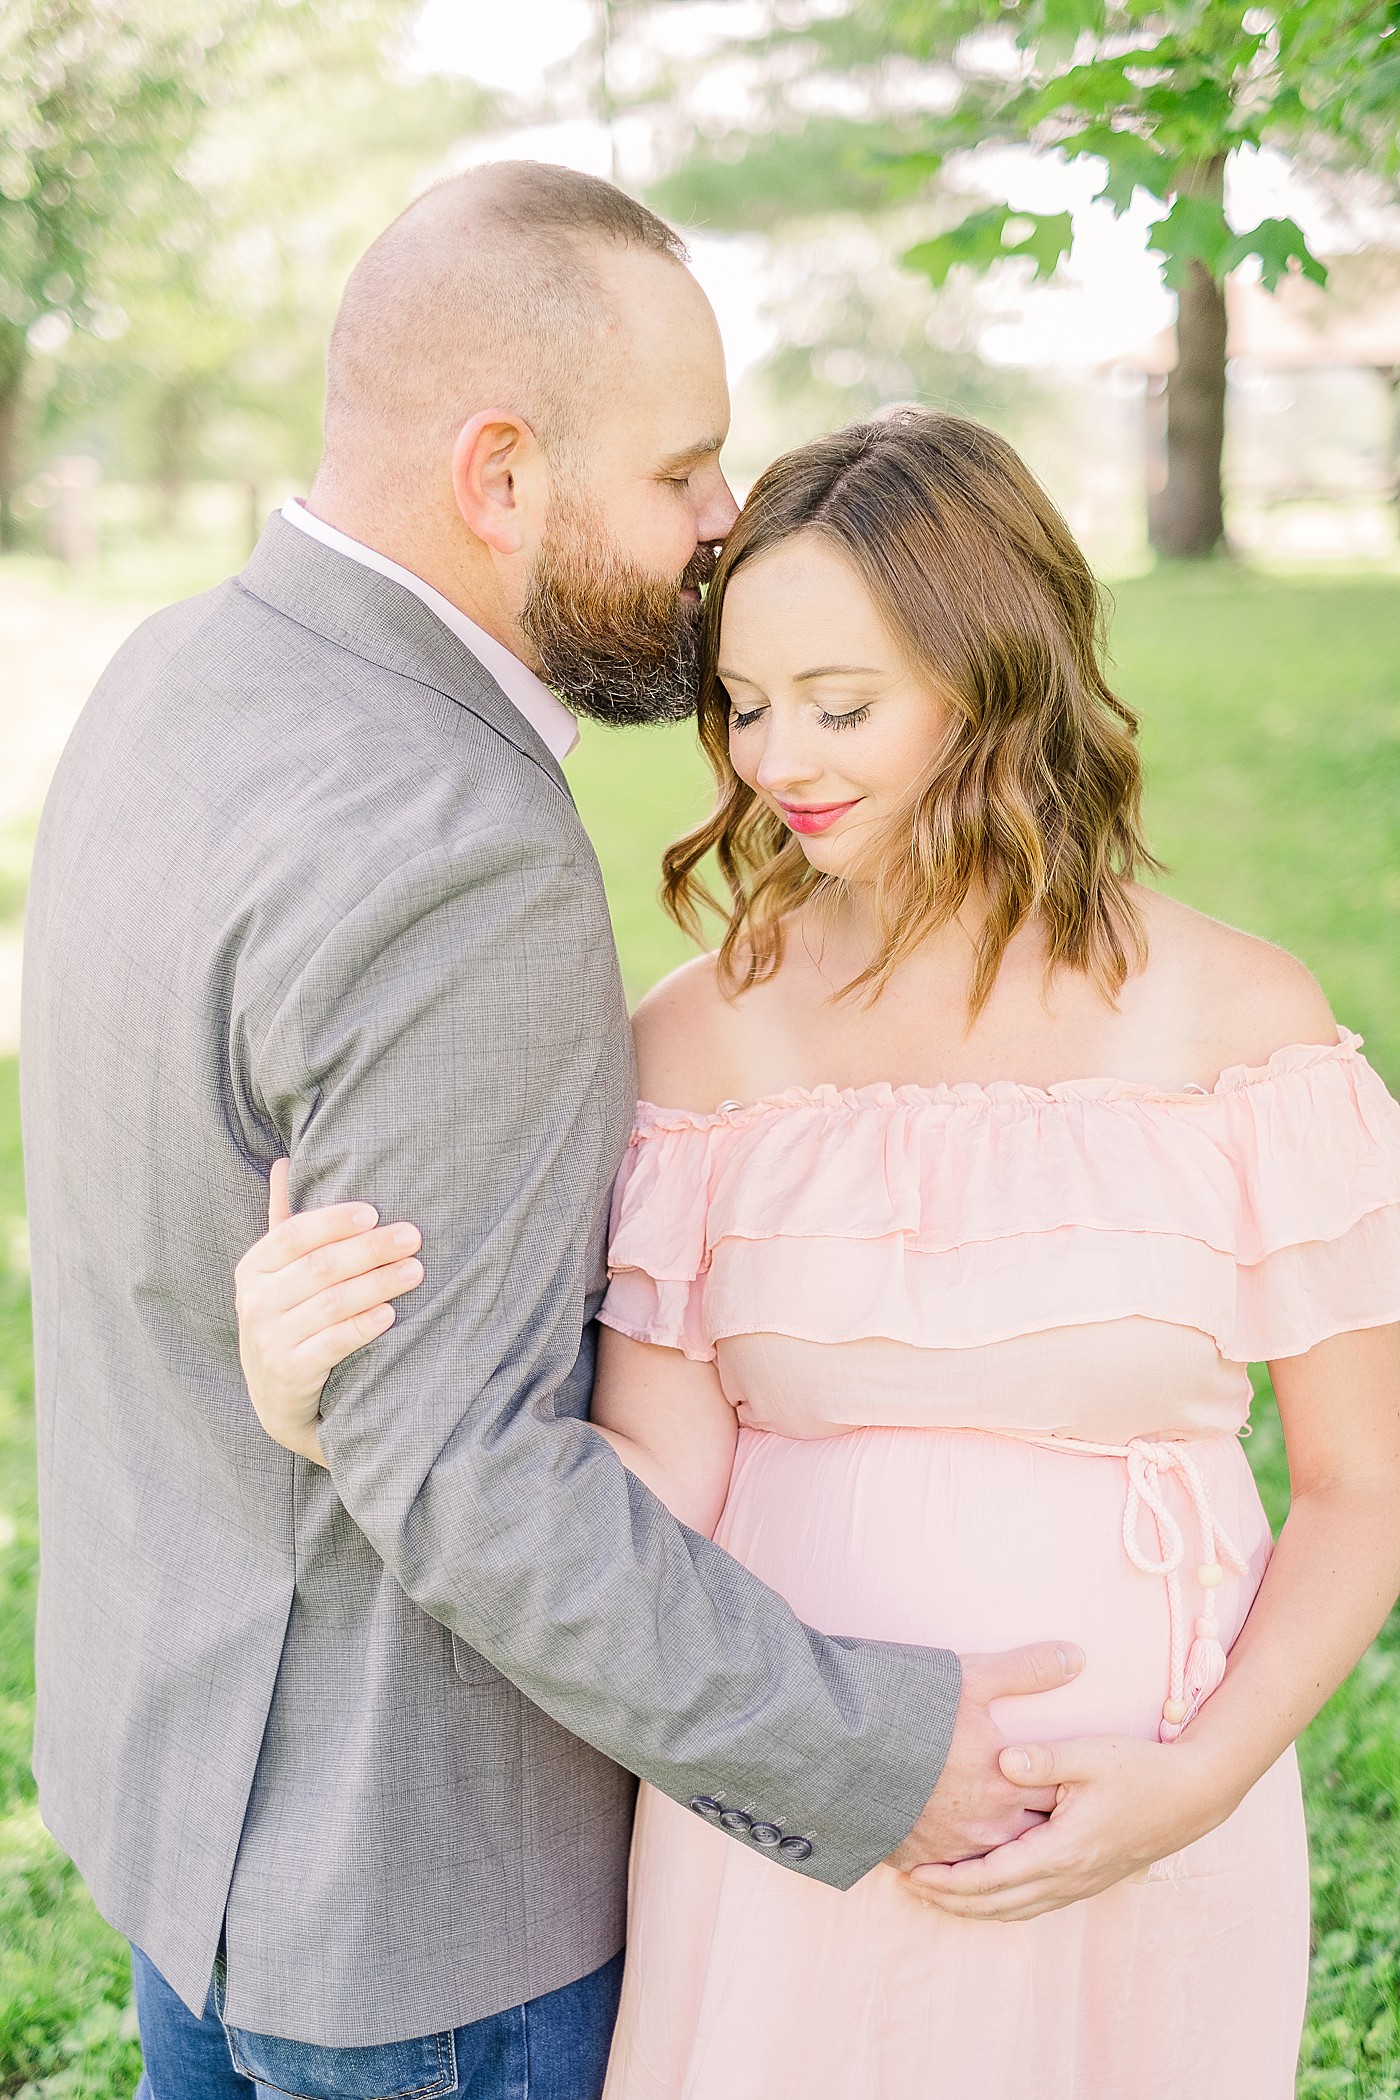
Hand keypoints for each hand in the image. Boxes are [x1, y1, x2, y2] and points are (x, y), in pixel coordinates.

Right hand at [233, 1160, 424, 1465]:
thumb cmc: (289, 1319)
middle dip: (371, 1249)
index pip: (293, 1234)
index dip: (334, 1221)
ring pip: (332, 1303)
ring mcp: (268, 1340)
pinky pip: (332, 1343)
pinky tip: (391, 1313)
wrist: (278, 1397)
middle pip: (320, 1267)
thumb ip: (285, 1221)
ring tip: (416, 1270)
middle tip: (413, 1237)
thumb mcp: (279, 1273)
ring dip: (378, 1284)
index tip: (374, 1211)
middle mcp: (254, 1302)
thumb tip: (285, 1162)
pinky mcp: (289, 1374)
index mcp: (253, 1268)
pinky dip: (363, 1326)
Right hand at [885, 1643, 1084, 1869]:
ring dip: (1000, 1843)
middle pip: (1031, 1833)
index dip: (1061, 1783)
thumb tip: (1076, 1655)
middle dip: (1037, 1820)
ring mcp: (952, 1850)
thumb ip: (1027, 1670)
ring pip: (994, 1858)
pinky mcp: (916, 1861)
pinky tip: (956, 1843)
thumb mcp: (970, 1678)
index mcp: (1008, 1786)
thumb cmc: (907, 1708)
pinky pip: (951, 1872)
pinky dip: (959, 1860)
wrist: (838, 1747)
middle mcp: (988, 1827)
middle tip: (1039, 1806)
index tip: (1066, 1777)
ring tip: (999, 1826)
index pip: (1056, 1794)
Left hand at [905, 1733, 1240, 1919]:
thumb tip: (1001, 1760)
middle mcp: (1070, 1877)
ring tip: (935, 1893)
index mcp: (1063, 1849)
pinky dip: (1001, 1904)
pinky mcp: (1089, 1879)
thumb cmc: (1140, 1769)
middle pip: (998, 1904)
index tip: (914, 1871)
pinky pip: (1035, 1905)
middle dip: (950, 1899)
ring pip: (1016, 1910)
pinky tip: (984, 1892)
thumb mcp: (1090, 1755)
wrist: (1193, 1796)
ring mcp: (1081, 1883)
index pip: (994, 1878)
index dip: (950, 1880)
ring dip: (973, 1907)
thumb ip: (1044, 1759)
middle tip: (908, 1885)